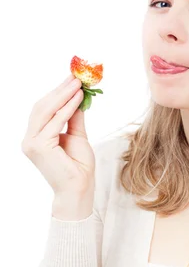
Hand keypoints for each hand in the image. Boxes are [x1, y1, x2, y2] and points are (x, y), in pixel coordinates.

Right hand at [21, 73, 94, 195]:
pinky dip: (67, 108)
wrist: (79, 189)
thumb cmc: (78, 167)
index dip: (56, 93)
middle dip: (59, 90)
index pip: (43, 109)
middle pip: (42, 107)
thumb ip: (74, 117)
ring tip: (78, 84)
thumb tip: (77, 97)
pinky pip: (55, 121)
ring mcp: (32, 143)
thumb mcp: (77, 136)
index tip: (71, 80)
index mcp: (35, 137)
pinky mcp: (39, 146)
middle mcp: (29, 139)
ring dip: (63, 95)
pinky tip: (78, 98)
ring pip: (46, 111)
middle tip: (75, 77)